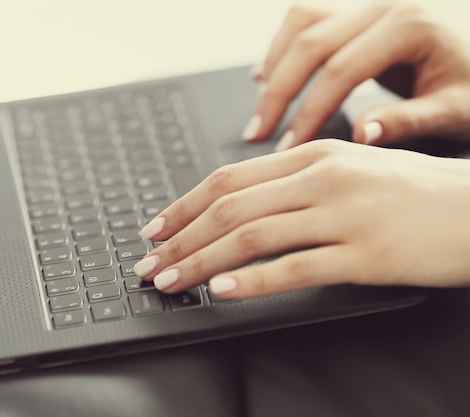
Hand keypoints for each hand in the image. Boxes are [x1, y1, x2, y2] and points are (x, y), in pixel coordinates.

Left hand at [133, 140, 469, 298]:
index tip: (156, 229)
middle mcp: (321, 179)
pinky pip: (294, 267)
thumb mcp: (348, 170)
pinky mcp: (364, 254)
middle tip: (150, 263)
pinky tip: (223, 290)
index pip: (227, 180)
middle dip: (179, 239)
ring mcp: (342, 215)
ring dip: (201, 262)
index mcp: (312, 156)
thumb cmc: (411, 192)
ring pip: (251, 237)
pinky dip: (251, 280)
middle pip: (228, 209)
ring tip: (171, 282)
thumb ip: (296, 181)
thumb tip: (241, 202)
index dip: (183, 207)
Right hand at [242, 1, 469, 150]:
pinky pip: (307, 20)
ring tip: (261, 107)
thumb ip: (407, 121)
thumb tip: (359, 134)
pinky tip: (266, 75)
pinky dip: (282, 48)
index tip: (290, 146)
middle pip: (310, 42)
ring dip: (274, 65)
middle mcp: (384, 5)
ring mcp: (368, 3)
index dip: (309, 112)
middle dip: (278, 92)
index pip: (341, 70)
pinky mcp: (357, 11)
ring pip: (301, 21)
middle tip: (258, 132)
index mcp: (411, 25)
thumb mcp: (455, 109)